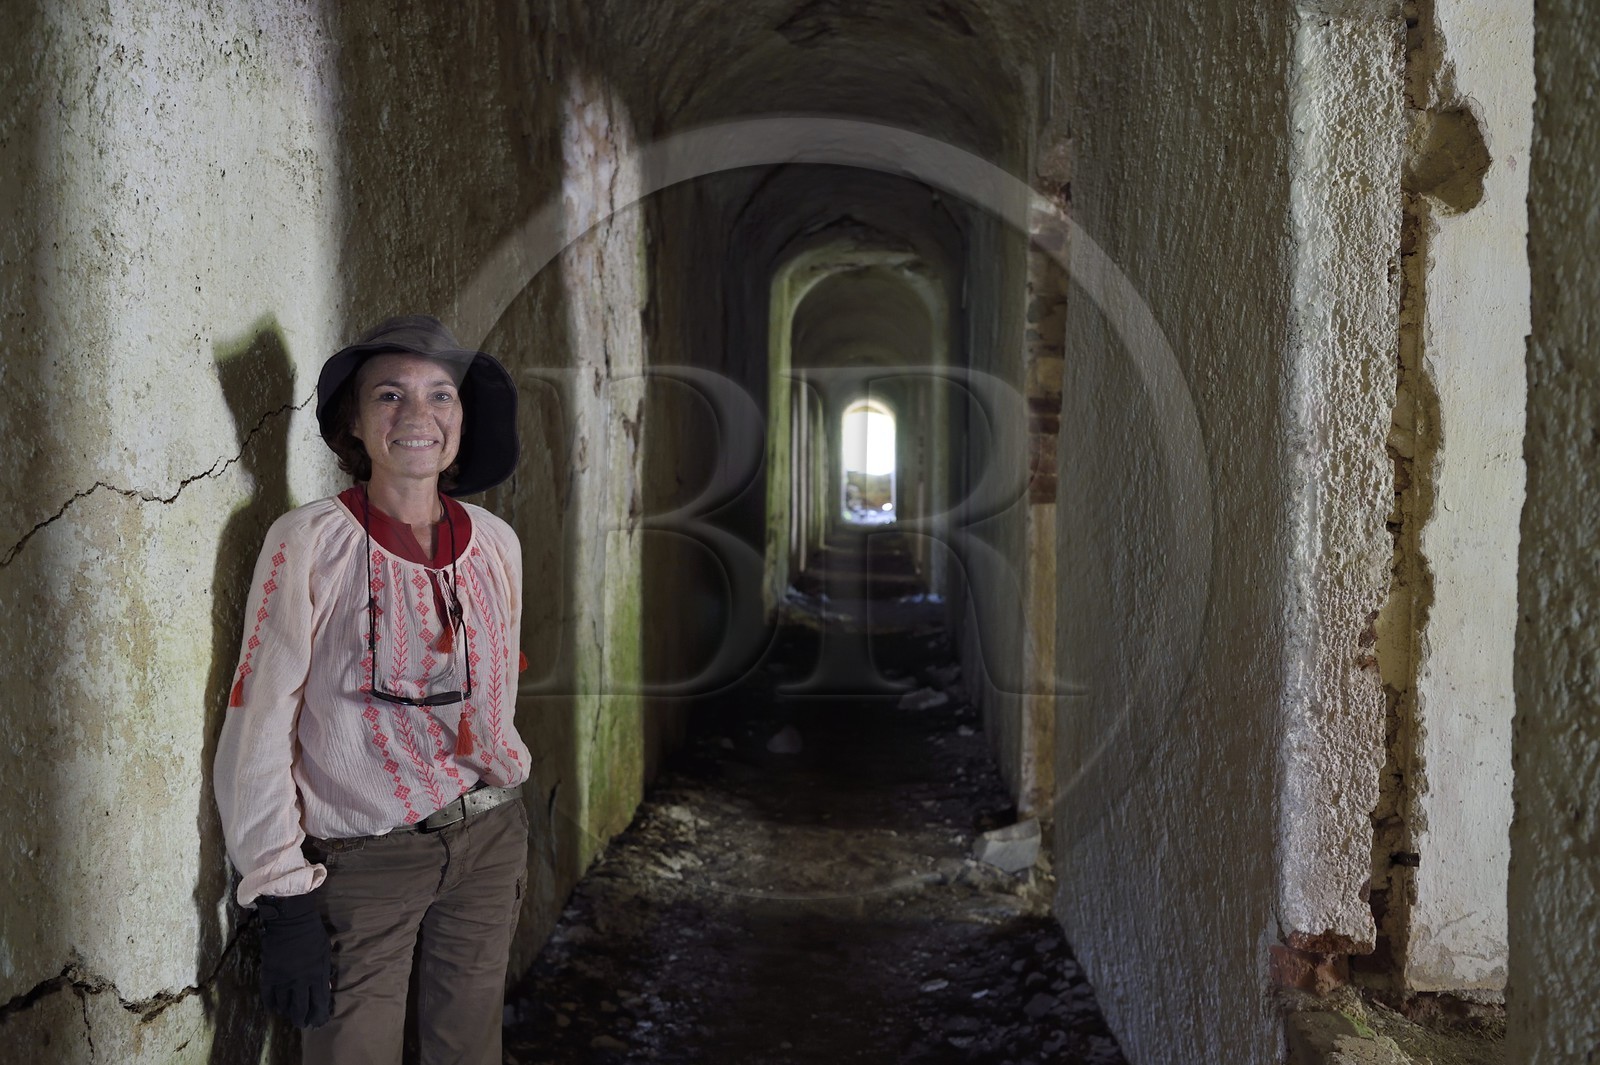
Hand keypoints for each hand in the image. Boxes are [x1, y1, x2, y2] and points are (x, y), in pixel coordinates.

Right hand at [255, 892, 331, 1027]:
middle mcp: (301, 981)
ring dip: (288, 1013)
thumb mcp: (325, 952)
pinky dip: (272, 1005)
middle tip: (303, 1024)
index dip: (320, 1014)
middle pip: (301, 1008)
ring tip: (290, 1016)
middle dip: (303, 1019)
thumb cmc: (312, 934)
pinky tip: (275, 1009)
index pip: (320, 1002)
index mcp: (317, 975)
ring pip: (285, 1005)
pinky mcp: (269, 975)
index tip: (320, 1022)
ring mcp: (284, 980)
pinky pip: (269, 997)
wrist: (290, 921)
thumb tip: (327, 988)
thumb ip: (325, 972)